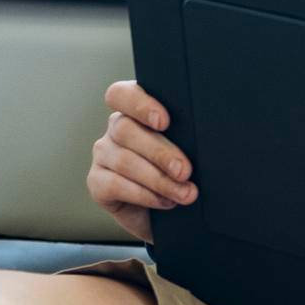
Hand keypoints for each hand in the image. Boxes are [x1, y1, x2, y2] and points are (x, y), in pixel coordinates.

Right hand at [89, 80, 198, 243]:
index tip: (164, 122)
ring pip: (124, 160)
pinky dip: (144, 195)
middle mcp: (116, 128)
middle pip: (126, 130)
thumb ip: (189, 134)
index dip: (139, 104)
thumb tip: (207, 134)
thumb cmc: (184, 169)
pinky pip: (115, 185)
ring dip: (159, 179)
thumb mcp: (190, 148)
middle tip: (185, 171)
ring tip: (185, 193)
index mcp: (136, 110)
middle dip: (160, 152)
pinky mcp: (97, 182)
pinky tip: (165, 201)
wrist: (170, 210)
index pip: (122, 94)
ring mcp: (103, 154)